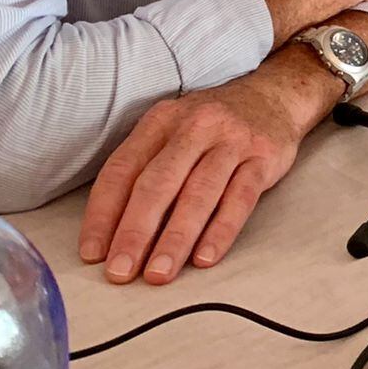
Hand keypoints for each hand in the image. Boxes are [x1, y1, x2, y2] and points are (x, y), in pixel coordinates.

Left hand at [78, 60, 321, 283]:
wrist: (274, 95)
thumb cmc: (212, 127)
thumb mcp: (172, 131)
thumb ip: (146, 169)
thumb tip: (114, 232)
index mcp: (161, 121)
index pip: (122, 169)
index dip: (103, 214)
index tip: (93, 254)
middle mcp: (195, 126)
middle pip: (158, 183)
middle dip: (135, 231)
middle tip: (120, 272)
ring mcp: (232, 140)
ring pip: (198, 193)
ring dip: (176, 238)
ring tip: (159, 273)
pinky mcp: (264, 157)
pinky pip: (240, 198)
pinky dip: (221, 230)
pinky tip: (205, 258)